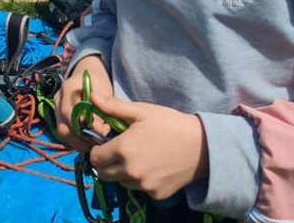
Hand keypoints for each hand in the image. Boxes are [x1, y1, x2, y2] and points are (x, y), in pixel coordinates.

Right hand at [53, 55, 112, 152]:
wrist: (87, 73)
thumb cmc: (98, 83)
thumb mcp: (104, 91)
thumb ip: (103, 108)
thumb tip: (101, 131)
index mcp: (68, 87)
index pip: (71, 114)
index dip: (87, 127)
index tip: (104, 131)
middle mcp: (58, 98)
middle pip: (63, 127)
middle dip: (82, 140)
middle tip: (99, 143)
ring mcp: (55, 108)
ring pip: (61, 133)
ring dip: (78, 143)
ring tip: (94, 144)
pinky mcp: (57, 116)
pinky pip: (63, 133)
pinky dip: (75, 141)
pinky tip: (87, 142)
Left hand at [88, 94, 206, 200]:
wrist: (202, 146)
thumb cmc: (169, 123)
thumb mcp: (141, 111)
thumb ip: (113, 107)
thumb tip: (91, 97)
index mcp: (123, 149)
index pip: (94, 157)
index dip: (98, 149)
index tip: (107, 143)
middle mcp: (130, 171)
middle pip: (104, 174)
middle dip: (106, 163)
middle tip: (120, 151)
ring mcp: (144, 186)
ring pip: (121, 182)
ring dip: (122, 172)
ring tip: (138, 157)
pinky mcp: (156, 195)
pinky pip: (139, 189)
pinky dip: (141, 181)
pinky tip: (152, 166)